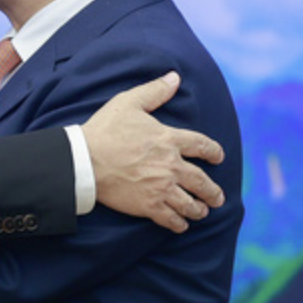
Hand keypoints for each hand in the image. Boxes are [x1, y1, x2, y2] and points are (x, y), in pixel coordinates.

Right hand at [82, 72, 225, 232]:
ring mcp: (161, 187)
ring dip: (199, 209)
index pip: (202, 146)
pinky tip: (181, 224)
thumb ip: (155, 91)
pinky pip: (171, 219)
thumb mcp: (129, 102)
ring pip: (190, 203)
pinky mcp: (148, 206)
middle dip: (212, 191)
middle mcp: (171, 165)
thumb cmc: (104, 131)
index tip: (218, 158)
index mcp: (169, 140)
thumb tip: (175, 77)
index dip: (213, 152)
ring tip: (202, 211)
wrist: (84, 161)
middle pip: (201, 181)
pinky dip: (179, 223)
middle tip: (218, 197)